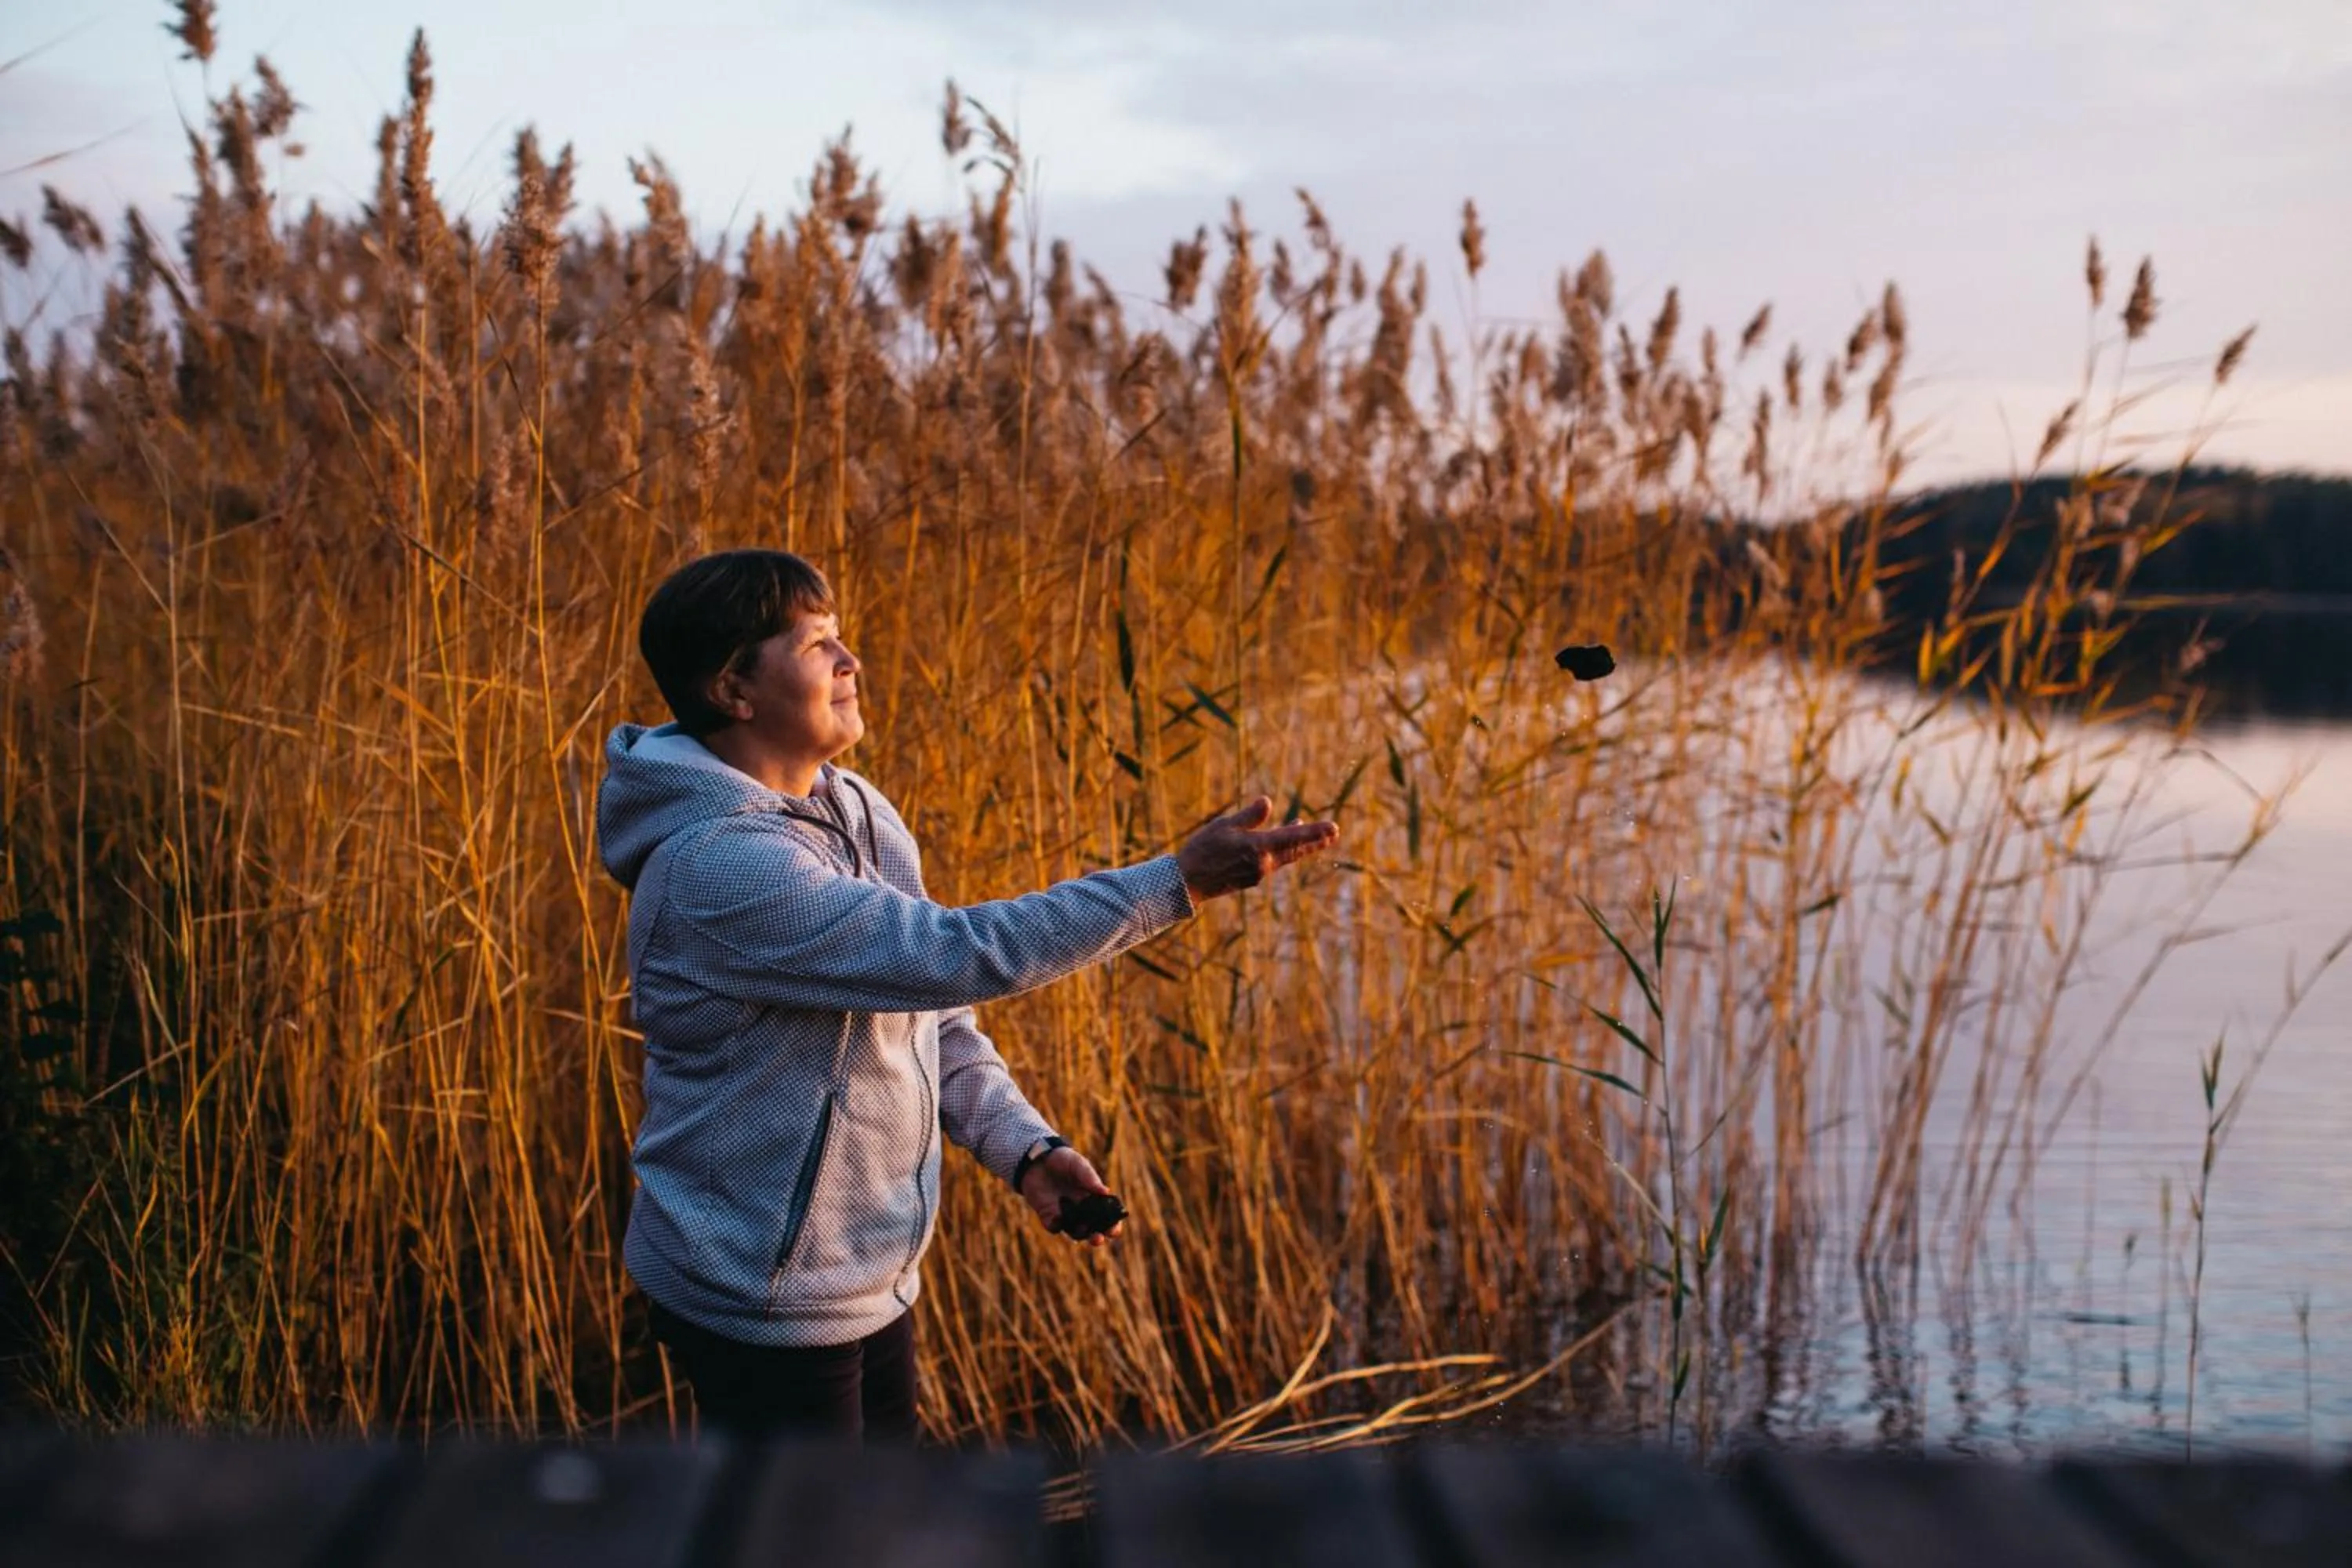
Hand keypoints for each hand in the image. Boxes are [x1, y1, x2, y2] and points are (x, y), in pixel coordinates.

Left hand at [1017, 1144, 1122, 1248]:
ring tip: (1083, 1232)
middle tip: (1099, 1238)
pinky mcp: (1048, 1215)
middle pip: (1092, 1229)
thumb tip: (1106, 1192)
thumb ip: (1090, 1178)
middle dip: (1097, 1237)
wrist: (1038, 1159)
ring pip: (1074, 1232)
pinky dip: (1056, 1226)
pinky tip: (1059, 1219)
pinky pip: (1053, 1226)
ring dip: (1079, 1235)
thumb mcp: (1078, 1164)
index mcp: (1092, 1198)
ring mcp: (1064, 1214)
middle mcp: (1080, 1210)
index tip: (1114, 1229)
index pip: (1107, 1217)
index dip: (1112, 1225)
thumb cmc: (1062, 1160)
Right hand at [1174, 796, 1339, 902]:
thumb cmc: (1202, 850)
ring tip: (1316, 839)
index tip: (1334, 828)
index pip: (1294, 838)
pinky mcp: (1250, 879)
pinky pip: (1273, 863)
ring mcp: (1258, 873)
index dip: (1315, 832)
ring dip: (1300, 847)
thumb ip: (1249, 816)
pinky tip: (1281, 847)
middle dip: (1315, 842)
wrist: (1187, 883)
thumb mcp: (1224, 826)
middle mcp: (1263, 863)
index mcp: (1259, 848)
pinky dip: (1283, 853)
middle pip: (1295, 850)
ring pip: (1285, 857)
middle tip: (1334, 834)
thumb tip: (1267, 802)